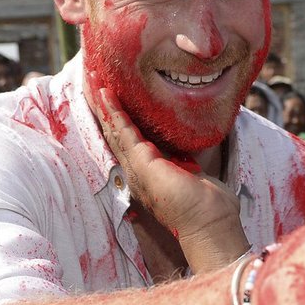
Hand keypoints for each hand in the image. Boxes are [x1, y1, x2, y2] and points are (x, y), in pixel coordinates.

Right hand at [97, 87, 248, 270]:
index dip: (118, 119)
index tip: (112, 98)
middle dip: (104, 108)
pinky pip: (124, 131)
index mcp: (148, 175)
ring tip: (93, 80)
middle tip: (93, 81)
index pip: (128, 142)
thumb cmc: (210, 207)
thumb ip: (186, 166)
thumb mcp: (194, 177)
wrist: (211, 224)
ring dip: (103, 105)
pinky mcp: (143, 163)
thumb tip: (188, 158)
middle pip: (114, 134)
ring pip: (114, 130)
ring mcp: (138, 169)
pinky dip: (115, 111)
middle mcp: (137, 173)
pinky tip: (107, 95)